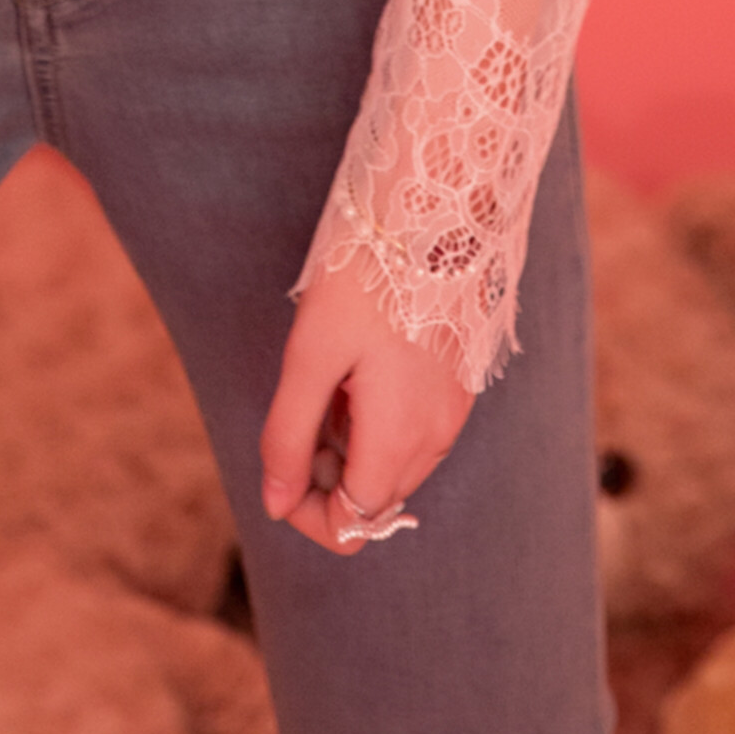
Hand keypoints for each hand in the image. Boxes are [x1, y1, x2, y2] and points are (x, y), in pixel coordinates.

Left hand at [258, 252, 471, 555]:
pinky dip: (381, 424)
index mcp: (399, 438)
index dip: (306, 512)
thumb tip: (274, 503)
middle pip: (375, 500)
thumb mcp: (310, 354)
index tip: (282, 464)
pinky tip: (362, 369)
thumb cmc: (365, 275)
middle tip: (302, 413)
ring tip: (331, 384)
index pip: (352, 526)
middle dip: (327, 477)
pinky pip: (416, 432)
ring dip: (354, 450)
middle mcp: (436, 437)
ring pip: (396, 468)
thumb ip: (288, 436)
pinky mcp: (460, 383)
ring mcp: (454, 410)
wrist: (434, 207)